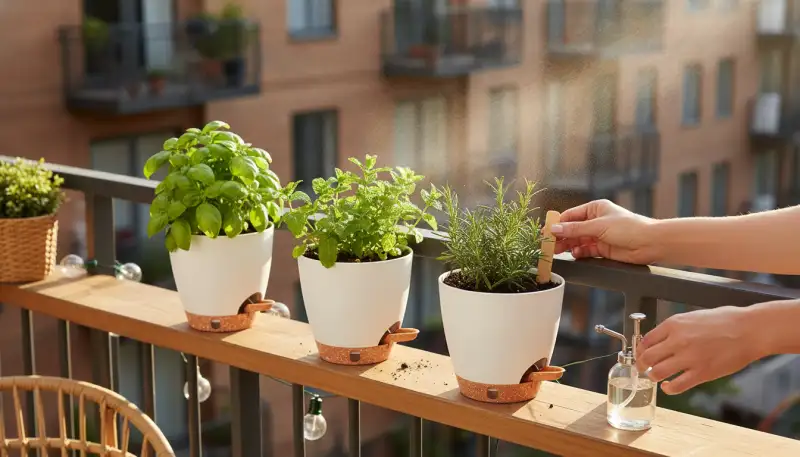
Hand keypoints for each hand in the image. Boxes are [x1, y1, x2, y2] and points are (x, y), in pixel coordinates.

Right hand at [552, 199, 658, 264]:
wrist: (650, 243)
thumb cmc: (629, 228)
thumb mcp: (598, 226)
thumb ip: (575, 229)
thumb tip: (555, 228)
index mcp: (595, 208)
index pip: (570, 215)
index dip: (558, 223)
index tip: (547, 231)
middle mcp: (596, 221)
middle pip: (572, 229)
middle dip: (561, 236)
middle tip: (549, 244)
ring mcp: (599, 235)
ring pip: (577, 240)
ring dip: (568, 245)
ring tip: (558, 251)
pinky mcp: (603, 248)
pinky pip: (586, 250)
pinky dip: (579, 252)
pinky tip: (574, 254)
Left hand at [635, 306, 759, 394]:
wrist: (749, 330)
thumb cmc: (725, 321)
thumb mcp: (692, 317)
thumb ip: (675, 329)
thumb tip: (660, 340)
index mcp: (673, 324)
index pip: (645, 341)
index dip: (640, 351)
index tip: (641, 355)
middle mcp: (677, 340)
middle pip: (646, 358)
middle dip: (641, 365)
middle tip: (643, 369)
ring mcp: (689, 358)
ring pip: (656, 373)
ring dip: (653, 377)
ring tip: (656, 377)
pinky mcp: (701, 373)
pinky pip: (676, 386)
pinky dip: (668, 388)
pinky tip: (669, 386)